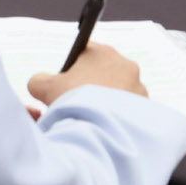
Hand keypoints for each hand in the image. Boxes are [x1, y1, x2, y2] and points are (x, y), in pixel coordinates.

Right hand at [26, 42, 145, 114]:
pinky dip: (117, 116)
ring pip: (117, 91)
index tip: (65, 83)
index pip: (85, 51)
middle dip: (89, 86)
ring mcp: (139, 87)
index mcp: (102, 53)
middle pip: (102, 72)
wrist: (102, 133)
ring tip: (91, 118)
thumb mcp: (45, 88)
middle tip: (76, 103)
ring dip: (105, 101)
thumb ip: (39, 81)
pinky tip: (105, 126)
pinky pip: (128, 109)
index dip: (71, 67)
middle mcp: (125, 66)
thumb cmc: (75, 104)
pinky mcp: (147, 109)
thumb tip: (38, 83)